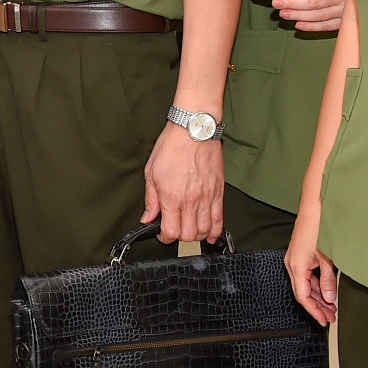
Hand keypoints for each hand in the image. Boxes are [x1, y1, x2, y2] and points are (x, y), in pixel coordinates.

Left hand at [142, 122, 223, 242]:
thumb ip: (151, 199)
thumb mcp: (151, 172)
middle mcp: (190, 201)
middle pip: (188, 235)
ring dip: (196, 235)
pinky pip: (220, 219)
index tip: (162, 234)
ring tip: (190, 230)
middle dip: (180, 237)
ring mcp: (207, 198)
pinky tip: (209, 235)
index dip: (164, 238)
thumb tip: (148, 217)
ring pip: (204, 230)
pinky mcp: (219, 192)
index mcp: (171, 197)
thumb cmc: (172, 146)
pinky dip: (215, 231)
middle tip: (175, 230)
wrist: (194, 130)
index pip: (170, 232)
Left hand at [274, 0, 349, 33]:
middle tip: (275, 1)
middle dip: (292, 2)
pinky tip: (298, 24)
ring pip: (318, 15)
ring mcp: (345, 10)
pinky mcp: (346, 22)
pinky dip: (311, 26)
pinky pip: (326, 26)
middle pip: (313, 1)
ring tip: (282, 13)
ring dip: (298, 15)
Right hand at [284, 202, 337, 324]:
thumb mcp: (327, 259)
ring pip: (307, 284)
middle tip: (331, 317)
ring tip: (332, 306)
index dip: (314, 310)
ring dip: (320, 295)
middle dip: (318, 306)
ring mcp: (296, 260)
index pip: (303, 296)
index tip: (324, 320)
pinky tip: (328, 290)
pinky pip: (308, 275)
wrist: (314, 209)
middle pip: (304, 292)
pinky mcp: (301, 255)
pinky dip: (318, 284)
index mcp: (296, 267)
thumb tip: (330, 298)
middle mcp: (293, 265)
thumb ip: (328, 280)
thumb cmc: (318, 229)